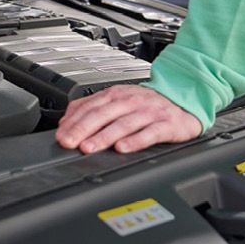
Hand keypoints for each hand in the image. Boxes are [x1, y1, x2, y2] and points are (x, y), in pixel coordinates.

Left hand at [56, 84, 201, 153]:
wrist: (183, 101)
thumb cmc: (147, 105)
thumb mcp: (118, 100)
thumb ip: (91, 108)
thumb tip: (65, 121)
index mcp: (116, 95)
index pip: (90, 107)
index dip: (74, 122)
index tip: (61, 136)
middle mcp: (131, 101)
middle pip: (103, 114)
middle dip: (83, 129)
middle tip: (70, 142)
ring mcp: (148, 112)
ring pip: (123, 124)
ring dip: (104, 136)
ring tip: (89, 148)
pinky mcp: (165, 124)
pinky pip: (149, 133)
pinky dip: (135, 141)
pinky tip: (123, 148)